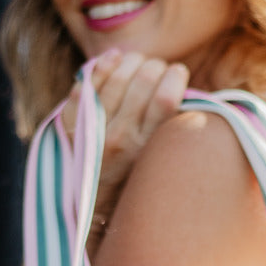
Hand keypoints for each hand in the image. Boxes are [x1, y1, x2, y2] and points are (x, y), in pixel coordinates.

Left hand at [62, 50, 188, 198]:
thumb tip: (192, 98)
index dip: (175, 76)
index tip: (178, 73)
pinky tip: (115, 58)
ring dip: (132, 60)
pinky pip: (88, 81)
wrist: (93, 206)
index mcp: (145, 147)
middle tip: (158, 69)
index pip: (166, 98)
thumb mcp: (157, 164)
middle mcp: (120, 137)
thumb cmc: (135, 180)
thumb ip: (171, 133)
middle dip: (155, 66)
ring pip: (117, 75)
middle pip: (143, 80)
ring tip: (139, 63)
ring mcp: (94, 128)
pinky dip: (103, 64)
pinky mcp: (73, 122)